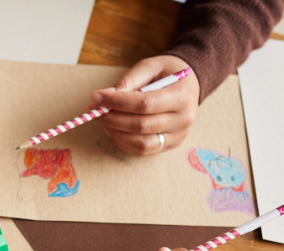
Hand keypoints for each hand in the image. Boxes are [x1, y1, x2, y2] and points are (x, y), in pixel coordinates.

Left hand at [83, 55, 199, 156]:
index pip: (144, 104)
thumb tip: (107, 95)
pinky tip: (114, 129)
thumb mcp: (151, 66)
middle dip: (112, 118)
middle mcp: (183, 119)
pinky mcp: (170, 145)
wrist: (189, 84)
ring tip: (104, 120)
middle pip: (141, 126)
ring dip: (116, 133)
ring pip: (141, 143)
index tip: (96, 97)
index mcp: (182, 96)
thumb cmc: (168, 73)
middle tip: (94, 110)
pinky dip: (123, 142)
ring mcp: (178, 136)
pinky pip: (143, 150)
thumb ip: (130, 79)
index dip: (117, 102)